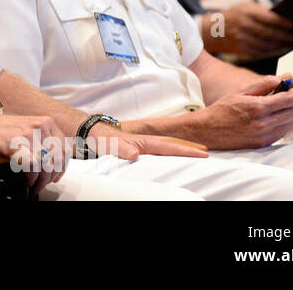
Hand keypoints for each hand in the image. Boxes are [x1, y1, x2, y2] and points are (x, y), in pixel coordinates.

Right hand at [0, 112, 65, 191]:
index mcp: (46, 122)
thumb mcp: (26, 129)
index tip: (54, 176)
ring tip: (33, 186)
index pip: (65, 148)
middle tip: (42, 184)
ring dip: (41, 181)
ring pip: (46, 165)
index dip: (62, 167)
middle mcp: (40, 126)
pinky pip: (32, 167)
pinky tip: (25, 182)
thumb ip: (41, 141)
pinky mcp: (15, 143)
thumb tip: (51, 163)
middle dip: (51, 176)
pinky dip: (30, 179)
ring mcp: (28, 134)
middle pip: (57, 158)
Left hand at [90, 123, 207, 159]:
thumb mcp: (109, 144)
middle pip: (171, 145)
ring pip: (164, 148)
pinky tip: (168, 159)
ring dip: (179, 151)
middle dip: (188, 148)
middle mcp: (144, 143)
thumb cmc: (99, 138)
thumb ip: (122, 148)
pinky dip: (166, 154)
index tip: (204, 153)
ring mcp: (140, 146)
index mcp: (142, 142)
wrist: (87, 133)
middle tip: (206, 152)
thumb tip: (135, 154)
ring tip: (194, 153)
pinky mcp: (134, 150)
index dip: (186, 150)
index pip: (169, 146)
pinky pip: (155, 153)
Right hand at [186, 73, 292, 148]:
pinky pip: (282, 133)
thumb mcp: (241, 92)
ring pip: (291, 124)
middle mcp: (263, 123)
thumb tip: (283, 77)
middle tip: (288, 96)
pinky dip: (282, 124)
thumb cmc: (222, 109)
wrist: (207, 130)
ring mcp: (264, 135)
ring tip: (280, 107)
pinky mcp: (263, 144)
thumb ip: (263, 84)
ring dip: (290, 114)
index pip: (289, 99)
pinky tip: (273, 118)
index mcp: (258, 107)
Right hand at [200, 2, 292, 57]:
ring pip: (265, 44)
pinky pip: (258, 51)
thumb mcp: (245, 7)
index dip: (282, 22)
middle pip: (269, 33)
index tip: (292, 25)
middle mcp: (243, 25)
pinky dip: (269, 51)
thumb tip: (283, 18)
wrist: (212, 30)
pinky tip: (277, 49)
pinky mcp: (240, 49)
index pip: (269, 18)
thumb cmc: (234, 16)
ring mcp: (241, 38)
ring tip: (289, 44)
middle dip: (285, 36)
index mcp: (246, 12)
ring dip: (279, 45)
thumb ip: (261, 12)